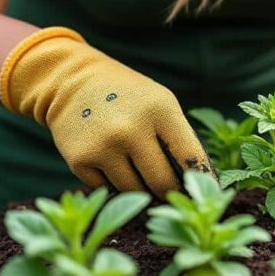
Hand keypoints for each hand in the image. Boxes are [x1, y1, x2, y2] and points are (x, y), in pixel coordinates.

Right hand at [0, 27, 210, 194]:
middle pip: (163, 183)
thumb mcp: (160, 102)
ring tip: (138, 173)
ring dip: (141, 190)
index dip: (201, 180)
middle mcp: (131, 129)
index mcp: (160, 110)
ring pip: (135, 191)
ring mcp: (103, 146)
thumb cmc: (128, 97)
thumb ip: (180, 138)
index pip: (191, 158)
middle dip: (170, 192)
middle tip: (171, 194)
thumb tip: (199, 185)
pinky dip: (113, 184)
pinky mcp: (80, 160)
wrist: (72, 82)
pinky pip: (108, 190)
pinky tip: (110, 165)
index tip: (202, 192)